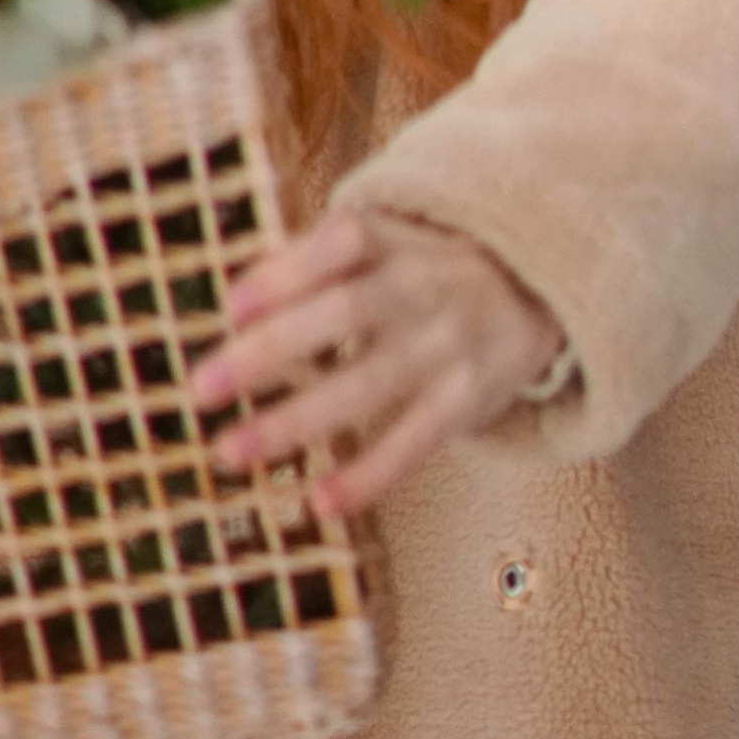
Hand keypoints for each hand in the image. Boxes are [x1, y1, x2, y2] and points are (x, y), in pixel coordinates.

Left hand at [187, 207, 563, 517]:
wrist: (539, 287)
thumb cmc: (427, 265)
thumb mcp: (388, 241)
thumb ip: (317, 261)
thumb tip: (234, 305)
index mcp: (397, 237)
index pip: (341, 241)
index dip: (285, 271)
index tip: (229, 307)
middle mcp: (422, 284)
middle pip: (344, 311)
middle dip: (270, 350)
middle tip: (200, 389)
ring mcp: (447, 343)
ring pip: (369, 383)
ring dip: (295, 421)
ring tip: (229, 452)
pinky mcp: (468, 398)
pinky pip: (415, 441)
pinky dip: (370, 473)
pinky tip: (320, 501)